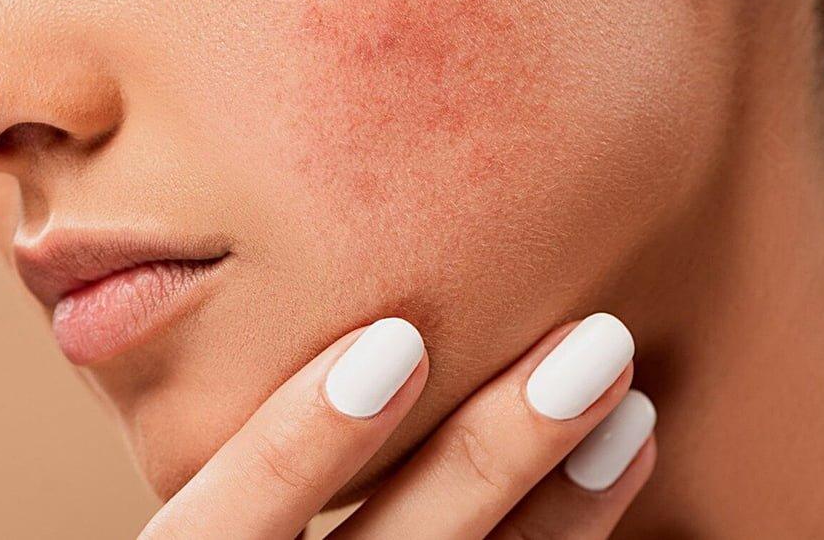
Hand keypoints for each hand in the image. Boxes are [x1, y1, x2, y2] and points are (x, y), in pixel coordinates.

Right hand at [140, 312, 656, 538]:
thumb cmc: (219, 520)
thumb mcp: (191, 506)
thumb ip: (217, 448)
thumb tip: (338, 308)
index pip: (214, 539)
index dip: (297, 448)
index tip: (393, 343)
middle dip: (490, 458)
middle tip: (593, 345)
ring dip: (561, 506)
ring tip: (632, 400)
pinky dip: (569, 539)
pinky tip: (623, 464)